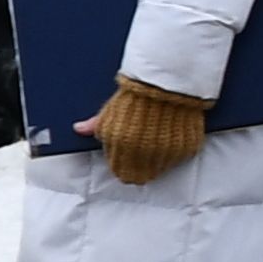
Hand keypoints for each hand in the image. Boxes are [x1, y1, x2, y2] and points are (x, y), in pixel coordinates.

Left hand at [93, 75, 211, 183]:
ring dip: (155, 163)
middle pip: (139, 176)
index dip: (120, 168)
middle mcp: (143, 151)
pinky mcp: (184, 148)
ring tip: (154, 149)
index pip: (119, 171)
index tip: (123, 164)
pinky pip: (176, 159)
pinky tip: (168, 142)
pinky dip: (172, 154)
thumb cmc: (136, 96)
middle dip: (136, 171)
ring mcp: (166, 151)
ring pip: (158, 170)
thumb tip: (78, 129)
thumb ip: (94, 125)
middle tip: (138, 162)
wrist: (168, 85)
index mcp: (121, 144)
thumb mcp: (110, 110)